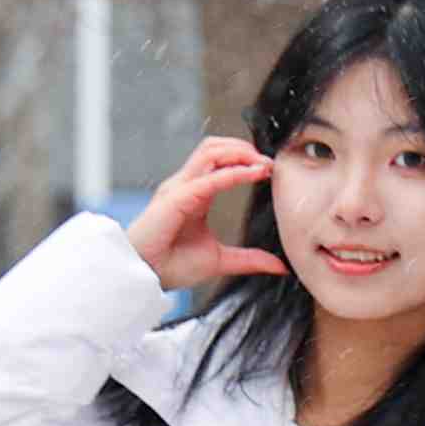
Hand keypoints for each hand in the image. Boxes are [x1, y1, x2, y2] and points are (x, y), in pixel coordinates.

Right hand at [129, 135, 286, 289]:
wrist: (145, 278)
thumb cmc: (171, 266)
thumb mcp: (220, 261)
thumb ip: (249, 260)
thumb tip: (279, 265)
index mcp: (194, 193)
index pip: (219, 160)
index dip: (245, 159)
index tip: (269, 169)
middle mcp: (185, 185)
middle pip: (214, 147)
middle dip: (244, 148)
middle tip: (269, 163)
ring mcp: (178, 188)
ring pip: (210, 152)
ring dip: (240, 153)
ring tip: (262, 164)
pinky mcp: (176, 198)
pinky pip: (209, 179)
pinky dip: (234, 174)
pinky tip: (253, 175)